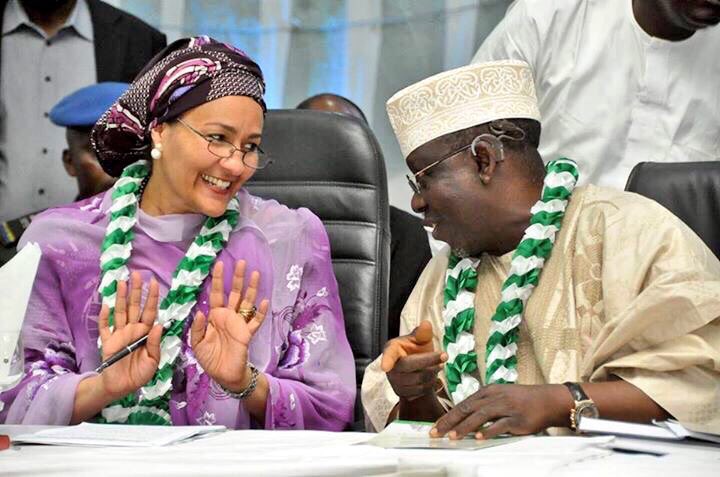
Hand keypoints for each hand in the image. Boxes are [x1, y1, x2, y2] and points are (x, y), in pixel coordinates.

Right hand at [97, 271, 162, 399]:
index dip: (152, 297)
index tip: (154, 282)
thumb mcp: (153, 361)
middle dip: (136, 290)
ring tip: (122, 282)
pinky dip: (104, 317)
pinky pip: (104, 328)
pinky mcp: (107, 342)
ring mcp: (119, 334)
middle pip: (134, 306)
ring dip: (120, 297)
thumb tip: (159, 325)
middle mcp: (133, 330)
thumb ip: (155, 343)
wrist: (120, 387)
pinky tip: (105, 306)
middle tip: (136, 274)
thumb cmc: (139, 374)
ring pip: (120, 312)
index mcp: (146, 333)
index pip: (150, 311)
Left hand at [190, 260, 268, 392]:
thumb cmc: (210, 359)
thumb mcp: (197, 344)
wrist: (224, 375)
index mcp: (215, 317)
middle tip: (241, 262)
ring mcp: (239, 324)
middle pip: (234, 293)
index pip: (216, 294)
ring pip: (247, 302)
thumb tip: (201, 311)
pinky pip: (256, 321)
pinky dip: (261, 312)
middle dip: (237, 278)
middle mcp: (228, 316)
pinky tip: (265, 301)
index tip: (219, 264)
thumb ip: (197, 328)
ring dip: (251, 288)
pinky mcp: (247, 333)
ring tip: (255, 273)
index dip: (217, 280)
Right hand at [382, 320, 446, 420]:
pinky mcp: (401, 393)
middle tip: (444, 356)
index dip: (386, 360)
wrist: (418, 369)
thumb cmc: (416, 350)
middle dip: (429, 361)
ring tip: (439, 365)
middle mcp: (391, 367)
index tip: (385, 367)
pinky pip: (419, 391)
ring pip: (417, 380)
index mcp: (392, 349)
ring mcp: (395, 381)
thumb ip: (423, 333)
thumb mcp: (420, 339)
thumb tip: (426, 324)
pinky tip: (431, 377)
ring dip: (432, 372)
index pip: (389, 355)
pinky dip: (429, 384)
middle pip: (409, 366)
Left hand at [430, 384, 571, 439]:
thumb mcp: (500, 397)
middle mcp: (494, 397)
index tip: (435, 426)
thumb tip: (463, 418)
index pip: (463, 404)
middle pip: (467, 409)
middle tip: (436, 433)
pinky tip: (478, 438)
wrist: (547, 400)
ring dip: (465, 427)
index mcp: (488, 391)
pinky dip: (488, 431)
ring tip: (452, 437)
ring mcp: (505, 407)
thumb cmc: (521, 400)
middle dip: (449, 421)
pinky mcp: (516, 419)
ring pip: (480, 416)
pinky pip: (500, 425)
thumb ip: (483, 405)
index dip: (447, 416)